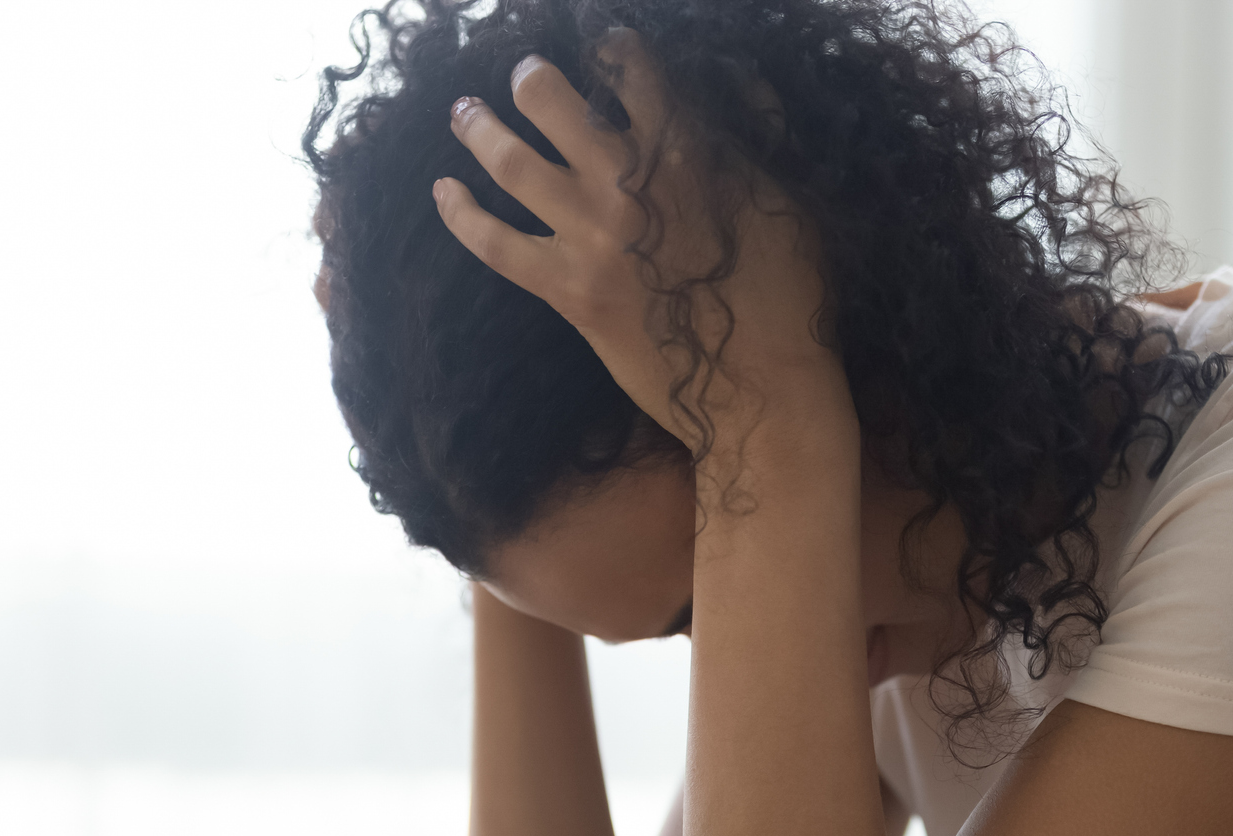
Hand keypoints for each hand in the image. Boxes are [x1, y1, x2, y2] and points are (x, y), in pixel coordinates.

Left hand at [434, 31, 845, 457]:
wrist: (761, 387)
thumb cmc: (789, 298)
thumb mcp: (786, 202)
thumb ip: (754, 139)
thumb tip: (744, 87)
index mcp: (683, 150)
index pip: (633, 72)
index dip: (613, 50)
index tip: (605, 50)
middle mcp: (625, 182)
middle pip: (550, 102)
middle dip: (529, 78)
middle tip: (523, 73)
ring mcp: (590, 237)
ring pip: (511, 163)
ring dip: (480, 129)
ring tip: (464, 112)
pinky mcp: (569, 290)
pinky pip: (497, 246)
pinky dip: (462, 216)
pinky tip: (443, 192)